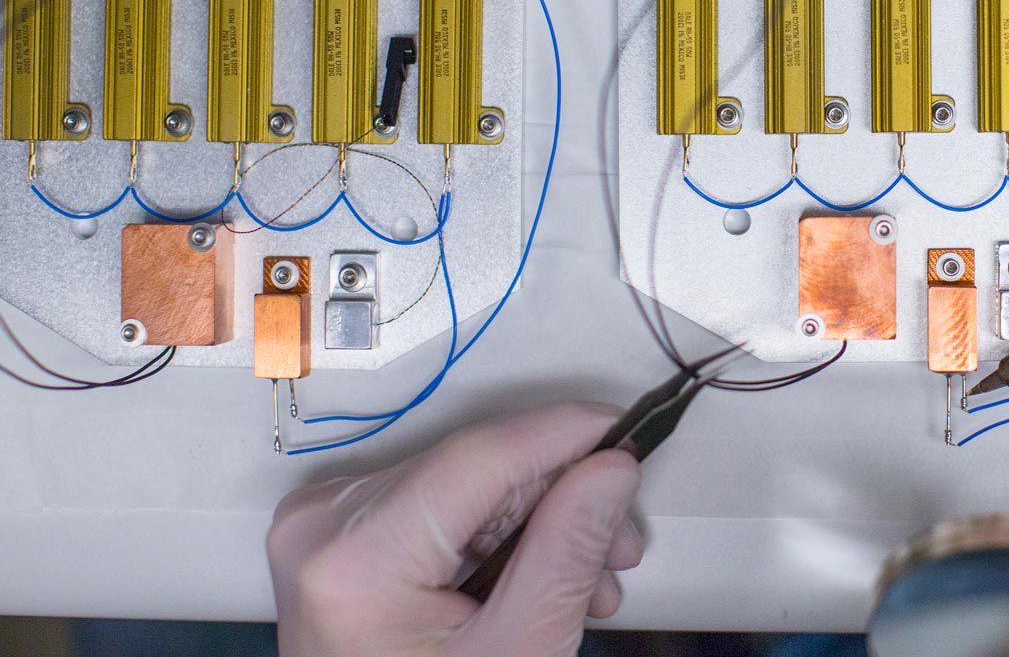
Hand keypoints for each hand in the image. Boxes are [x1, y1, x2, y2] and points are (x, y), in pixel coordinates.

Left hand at [267, 403, 643, 656]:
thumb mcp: (520, 651)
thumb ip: (568, 551)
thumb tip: (609, 469)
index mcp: (355, 560)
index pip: (481, 455)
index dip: (566, 435)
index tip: (626, 431)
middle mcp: (323, 526)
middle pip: (477, 467)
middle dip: (562, 499)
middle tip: (619, 546)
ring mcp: (323, 527)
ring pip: (466, 481)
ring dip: (538, 520)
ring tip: (584, 581)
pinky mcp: (337, 536)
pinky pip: (437, 502)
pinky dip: (496, 533)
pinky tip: (535, 574)